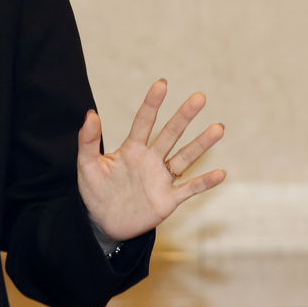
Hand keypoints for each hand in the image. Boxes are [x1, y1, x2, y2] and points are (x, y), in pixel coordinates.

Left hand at [77, 79, 225, 242]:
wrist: (103, 222)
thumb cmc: (94, 191)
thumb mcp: (87, 165)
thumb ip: (88, 140)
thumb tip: (91, 113)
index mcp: (131, 150)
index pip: (143, 122)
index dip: (152, 104)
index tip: (162, 84)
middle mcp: (150, 160)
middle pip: (170, 134)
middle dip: (184, 116)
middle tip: (199, 97)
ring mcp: (161, 179)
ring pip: (184, 157)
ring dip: (201, 144)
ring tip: (218, 127)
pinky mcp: (167, 200)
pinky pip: (189, 189)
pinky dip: (204, 182)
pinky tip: (220, 173)